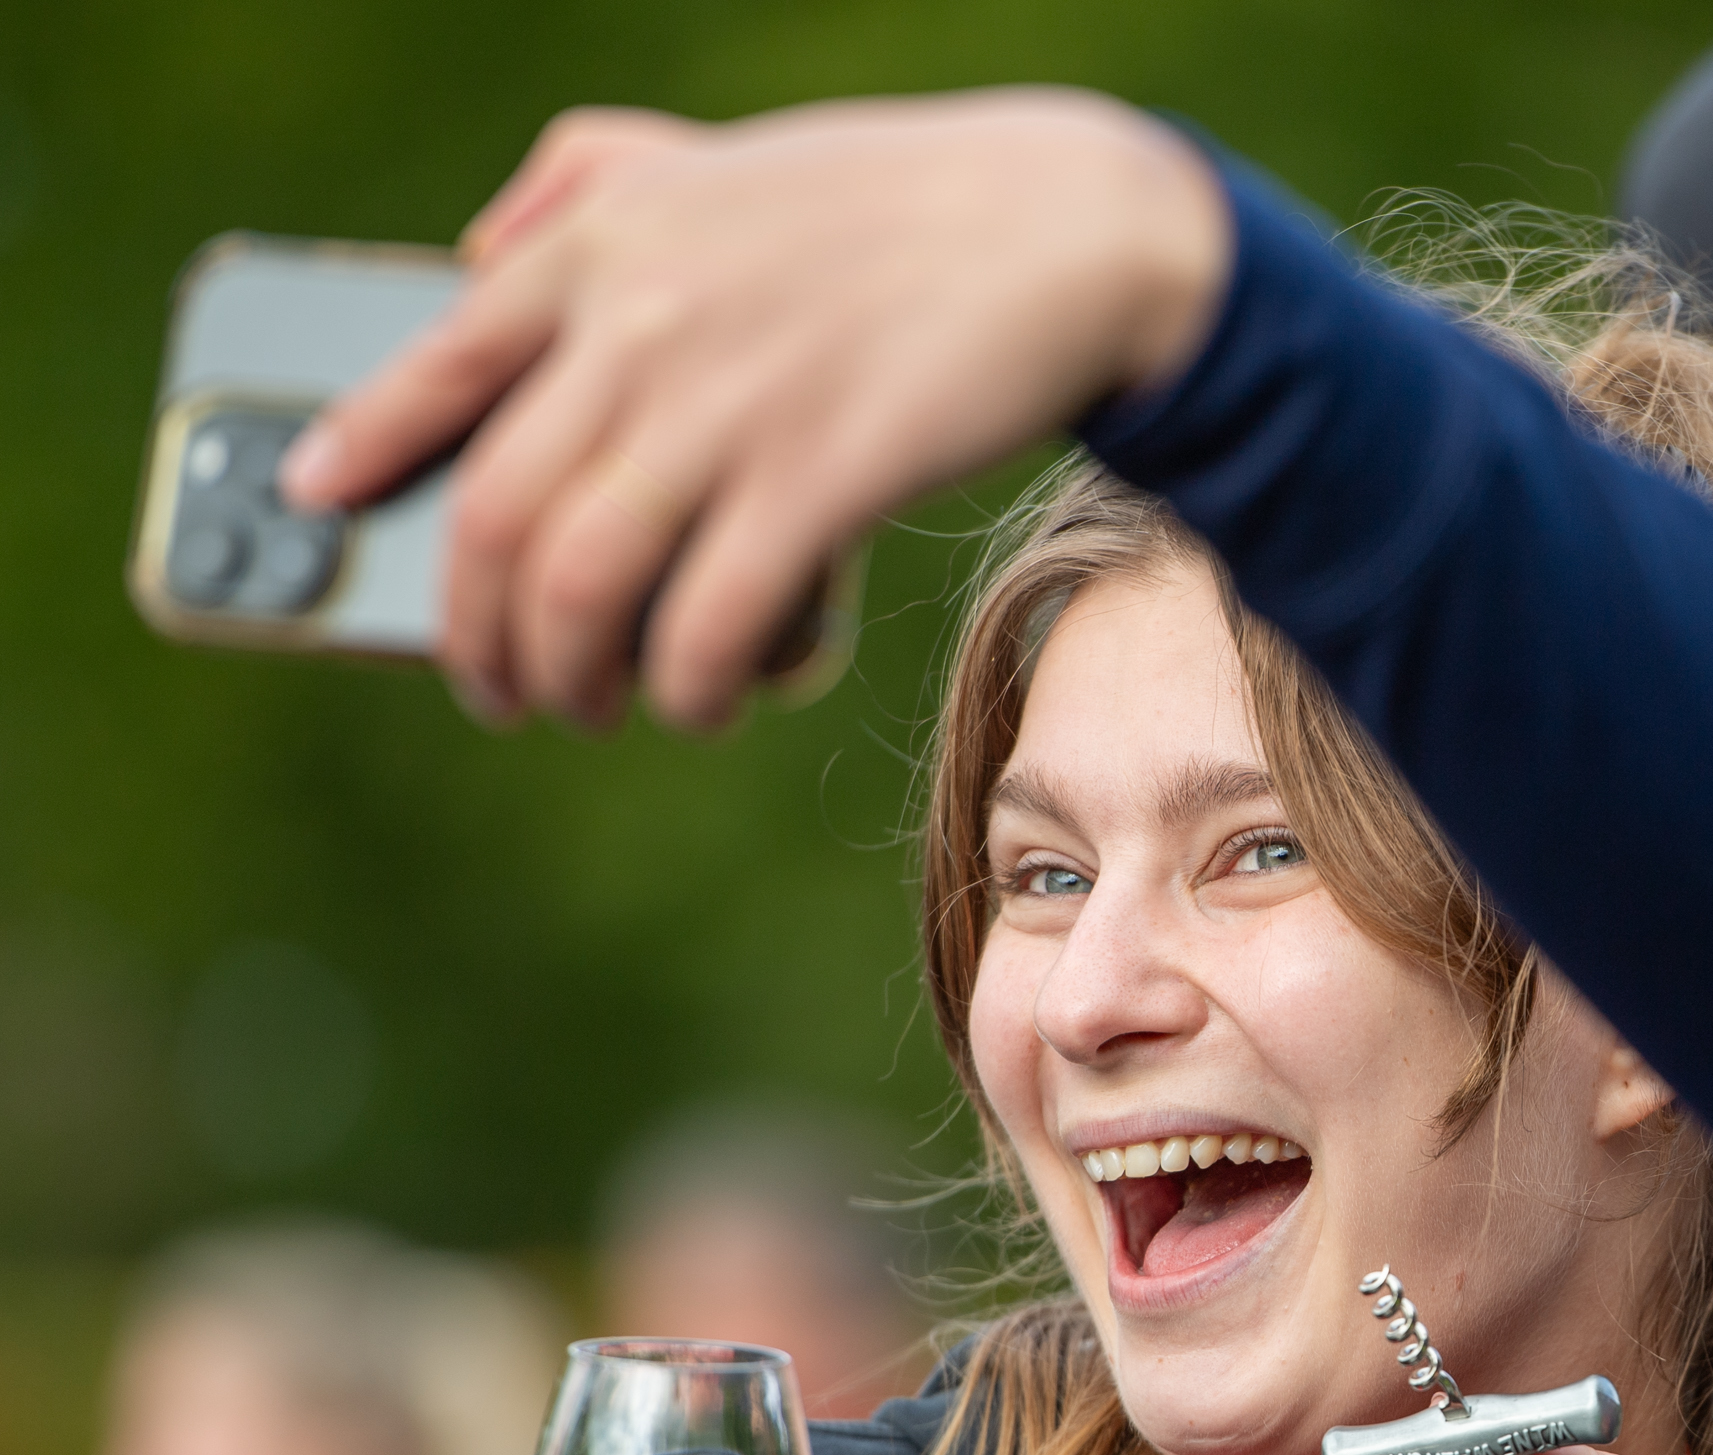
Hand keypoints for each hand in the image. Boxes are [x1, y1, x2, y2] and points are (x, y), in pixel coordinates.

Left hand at [280, 89, 1231, 729]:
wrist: (1068, 230)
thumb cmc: (899, 206)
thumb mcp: (719, 159)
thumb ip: (584, 180)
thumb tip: (477, 256)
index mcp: (603, 242)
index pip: (437, 360)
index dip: (363, 442)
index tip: (319, 497)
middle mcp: (641, 323)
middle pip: (496, 517)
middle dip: (476, 632)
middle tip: (496, 688)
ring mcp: (727, 405)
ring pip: (582, 584)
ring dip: (569, 677)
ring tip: (589, 712)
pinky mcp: (820, 479)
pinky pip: (707, 617)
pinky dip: (683, 682)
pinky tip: (698, 700)